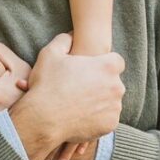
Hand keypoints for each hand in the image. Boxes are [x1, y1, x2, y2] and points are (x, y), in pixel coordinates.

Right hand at [9, 34, 123, 155]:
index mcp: (107, 67)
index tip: (90, 70)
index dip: (103, 64)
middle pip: (114, 82)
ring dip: (100, 101)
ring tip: (79, 104)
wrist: (43, 119)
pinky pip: (107, 118)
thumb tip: (71, 35)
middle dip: (101, 84)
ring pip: (111, 101)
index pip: (116, 61)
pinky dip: (97, 118)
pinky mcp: (110, 125)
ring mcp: (115, 107)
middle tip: (81, 88)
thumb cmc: (47, 84)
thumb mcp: (50, 54)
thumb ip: (64, 40)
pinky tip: (81, 116)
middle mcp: (116, 86)